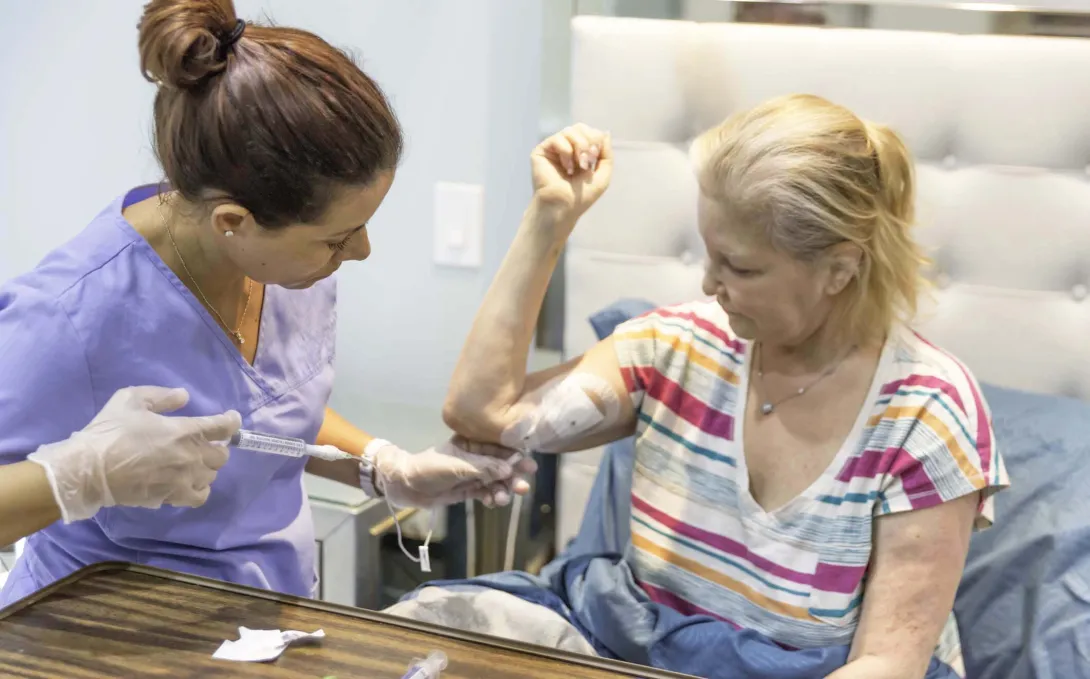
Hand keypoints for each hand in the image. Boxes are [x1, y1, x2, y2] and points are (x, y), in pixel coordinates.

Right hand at [27, 386, 240, 521]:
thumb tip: (184, 396)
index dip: (232, 422)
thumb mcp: (130, 399)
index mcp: (185, 430)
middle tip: (205, 443)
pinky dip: (200, 489)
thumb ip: (161, 396)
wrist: (90, 469)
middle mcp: (191, 456)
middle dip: (217, 447)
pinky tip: (190, 483)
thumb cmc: (110, 432)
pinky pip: (200, 496)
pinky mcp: (172, 497)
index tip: (231, 419)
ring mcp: (184, 479)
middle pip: (222, 455)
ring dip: (207, 467)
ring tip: (193, 463)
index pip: (223, 427)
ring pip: (212, 475)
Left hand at [373, 439, 537, 508]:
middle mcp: (475, 457)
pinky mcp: (467, 489)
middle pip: (501, 466)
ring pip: (495, 481)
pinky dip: (491, 497)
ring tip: (503, 498)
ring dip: (502, 490)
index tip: (530, 465)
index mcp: (472, 443)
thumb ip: (484, 468)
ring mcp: (472, 474)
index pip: (499, 447)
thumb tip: (510, 469)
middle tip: (523, 487)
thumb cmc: (430, 468)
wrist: (406, 485)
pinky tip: (494, 502)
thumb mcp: (458, 466)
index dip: (516, 456)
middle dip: (512, 476)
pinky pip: (485, 492)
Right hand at [531, 123, 612, 224]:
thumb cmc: (581, 197)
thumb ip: (606, 153)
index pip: (590, 132)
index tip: (595, 160)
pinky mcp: (541, 151)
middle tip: (587, 162)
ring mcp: (553, 149)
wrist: (563, 207)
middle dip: (588, 142)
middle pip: (580, 127)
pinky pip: (557, 138)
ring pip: (569, 131)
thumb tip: (605, 132)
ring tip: (578, 166)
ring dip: (579, 147)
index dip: (596, 141)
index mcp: (580, 152)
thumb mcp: (603, 175)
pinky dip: (566, 152)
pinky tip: (566, 168)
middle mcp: (566, 148)